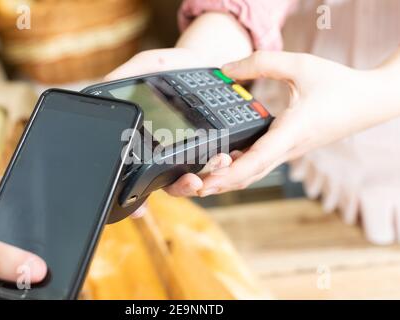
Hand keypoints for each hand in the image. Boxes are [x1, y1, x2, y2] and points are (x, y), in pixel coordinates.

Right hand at [104, 12, 253, 214]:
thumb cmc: (172, 67)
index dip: (138, 197)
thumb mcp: (146, 65)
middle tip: (193, 180)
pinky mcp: (217, 145)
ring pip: (200, 176)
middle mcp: (171, 153)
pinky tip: (233, 155)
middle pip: (173, 184)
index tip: (139, 209)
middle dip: (184, 186)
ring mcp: (195, 152)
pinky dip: (227, 164)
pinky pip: (221, 163)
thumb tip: (102, 87)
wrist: (205, 61)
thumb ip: (124, 75)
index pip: (141, 175)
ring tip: (221, 160)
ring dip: (209, 175)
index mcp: (150, 142)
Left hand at [175, 50, 399, 197]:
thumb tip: (226, 70)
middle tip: (191, 186)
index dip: (230, 173)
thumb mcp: (300, 65)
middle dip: (220, 183)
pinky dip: (240, 168)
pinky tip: (224, 161)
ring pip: (254, 172)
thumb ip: (262, 63)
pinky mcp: (289, 148)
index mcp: (292, 131)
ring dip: (228, 178)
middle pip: (250, 174)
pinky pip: (261, 163)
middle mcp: (289, 148)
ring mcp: (289, 151)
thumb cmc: (339, 85)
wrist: (368, 102)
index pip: (258, 158)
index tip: (206, 183)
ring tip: (201, 179)